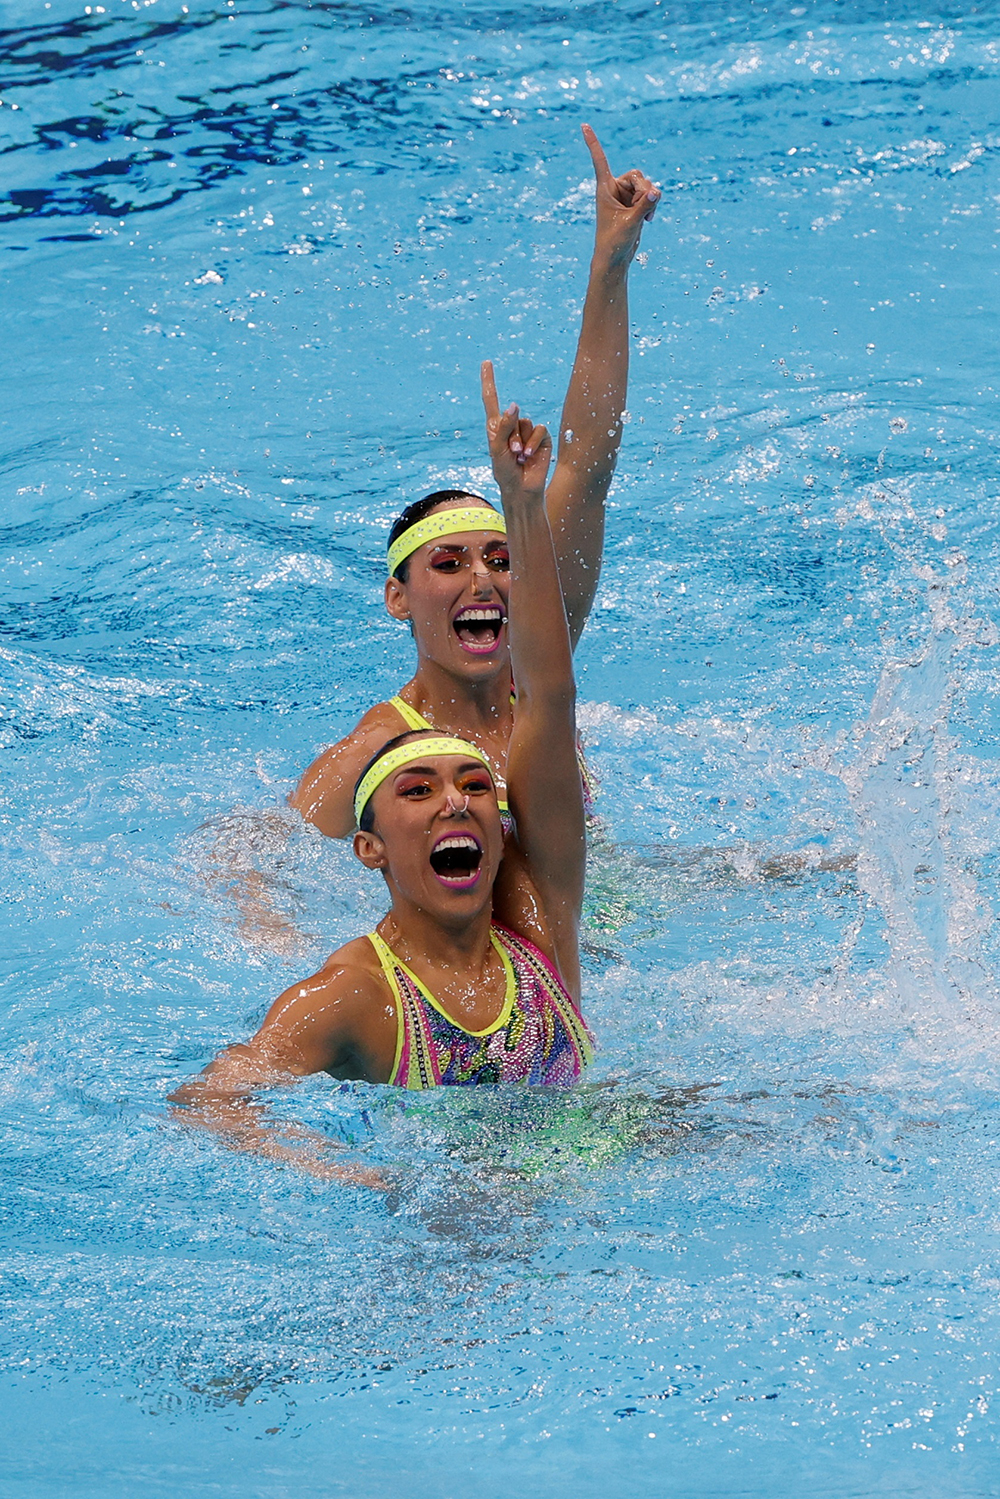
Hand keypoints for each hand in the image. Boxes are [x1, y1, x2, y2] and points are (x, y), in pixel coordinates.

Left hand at [480, 360, 551, 500]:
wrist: (521, 489)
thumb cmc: (504, 472)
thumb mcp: (498, 450)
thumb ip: (503, 427)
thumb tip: (514, 404)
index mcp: (496, 427)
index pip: (491, 400)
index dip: (489, 381)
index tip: (486, 362)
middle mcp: (512, 426)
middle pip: (511, 414)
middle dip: (510, 435)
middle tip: (510, 453)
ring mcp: (528, 432)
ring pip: (526, 422)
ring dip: (521, 440)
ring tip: (519, 456)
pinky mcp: (542, 438)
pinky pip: (539, 429)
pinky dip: (533, 442)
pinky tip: (529, 455)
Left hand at [582, 123, 659, 269]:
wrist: (616, 258)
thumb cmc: (615, 241)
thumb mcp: (631, 223)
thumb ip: (645, 206)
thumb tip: (656, 191)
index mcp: (605, 189)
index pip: (600, 161)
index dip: (592, 143)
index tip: (583, 124)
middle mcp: (615, 188)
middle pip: (638, 175)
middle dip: (644, 190)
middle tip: (641, 207)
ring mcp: (626, 196)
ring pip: (646, 185)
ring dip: (649, 200)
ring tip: (644, 218)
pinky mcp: (635, 204)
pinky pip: (651, 195)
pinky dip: (653, 205)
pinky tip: (649, 219)